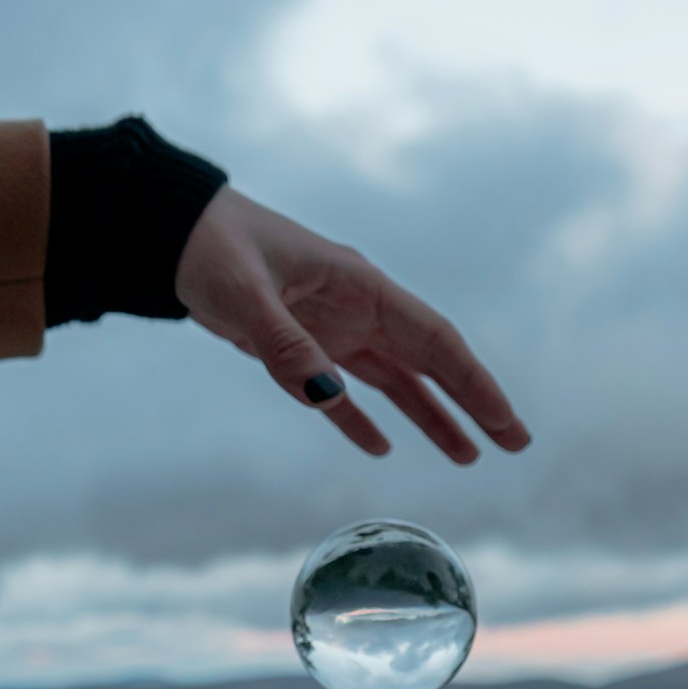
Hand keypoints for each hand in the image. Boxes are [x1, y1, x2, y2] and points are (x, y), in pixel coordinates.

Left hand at [175, 185, 531, 461]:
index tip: (504, 420)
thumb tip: (325, 396)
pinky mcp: (303, 344)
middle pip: (430, 362)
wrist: (171, 231)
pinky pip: (342, 391)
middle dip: (474, 403)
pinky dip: (360, 419)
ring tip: (468, 457)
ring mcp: (334, 327)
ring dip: (432, 418)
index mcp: (360, 286)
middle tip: (515, 442)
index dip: (473, 383)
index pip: (433, 340)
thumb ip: (284, 344)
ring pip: (396, 380)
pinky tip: (382, 448)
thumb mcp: (243, 293)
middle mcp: (358, 308)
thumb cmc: (211, 247)